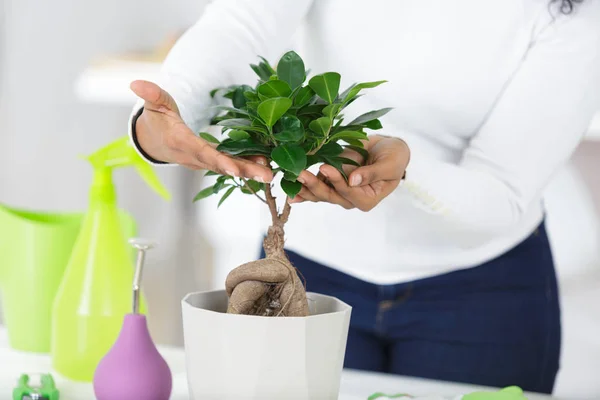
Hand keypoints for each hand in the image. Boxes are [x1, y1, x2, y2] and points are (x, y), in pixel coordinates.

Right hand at [130, 80, 272, 182]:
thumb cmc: (157, 120)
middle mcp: (193, 156)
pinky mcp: (211, 161)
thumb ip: (151, 94)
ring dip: (249, 171)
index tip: (234, 169)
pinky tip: (265, 165)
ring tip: (270, 174)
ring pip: (227, 168)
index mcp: (180, 142)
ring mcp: (203, 161)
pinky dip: (246, 166)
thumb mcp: (154, 104)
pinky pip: (230, 165)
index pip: (200, 152)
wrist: (154, 141)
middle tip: (267, 175)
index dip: (217, 161)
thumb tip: (136, 83)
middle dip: (243, 171)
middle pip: (220, 165)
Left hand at [290, 135, 409, 210]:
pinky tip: (288, 187)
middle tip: (300, 174)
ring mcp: (339, 191)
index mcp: (367, 199)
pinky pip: (315, 186)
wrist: (388, 149)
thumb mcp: (389, 165)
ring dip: (304, 187)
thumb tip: (352, 181)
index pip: (349, 192)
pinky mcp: (331, 182)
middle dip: (314, 186)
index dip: (337, 181)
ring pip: (319, 193)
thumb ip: (372, 173)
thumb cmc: (394, 157)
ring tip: (289, 180)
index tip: (326, 167)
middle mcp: (351, 199)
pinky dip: (302, 186)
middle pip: (329, 195)